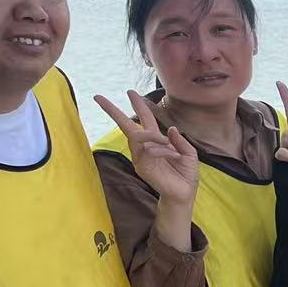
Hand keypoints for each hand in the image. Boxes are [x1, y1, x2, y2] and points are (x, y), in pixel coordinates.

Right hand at [95, 90, 199, 206]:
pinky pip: (146, 149)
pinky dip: (158, 148)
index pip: (145, 120)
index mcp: (158, 142)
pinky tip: (169, 155)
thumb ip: (180, 141)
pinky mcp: (140, 165)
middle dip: (113, 111)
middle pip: (127, 125)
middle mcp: (146, 147)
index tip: (131, 92)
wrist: (184, 194)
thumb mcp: (189, 154)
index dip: (139, 106)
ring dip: (152, 136)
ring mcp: (141, 156)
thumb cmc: (186, 175)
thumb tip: (170, 129)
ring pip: (137, 136)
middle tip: (99, 98)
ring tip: (167, 145)